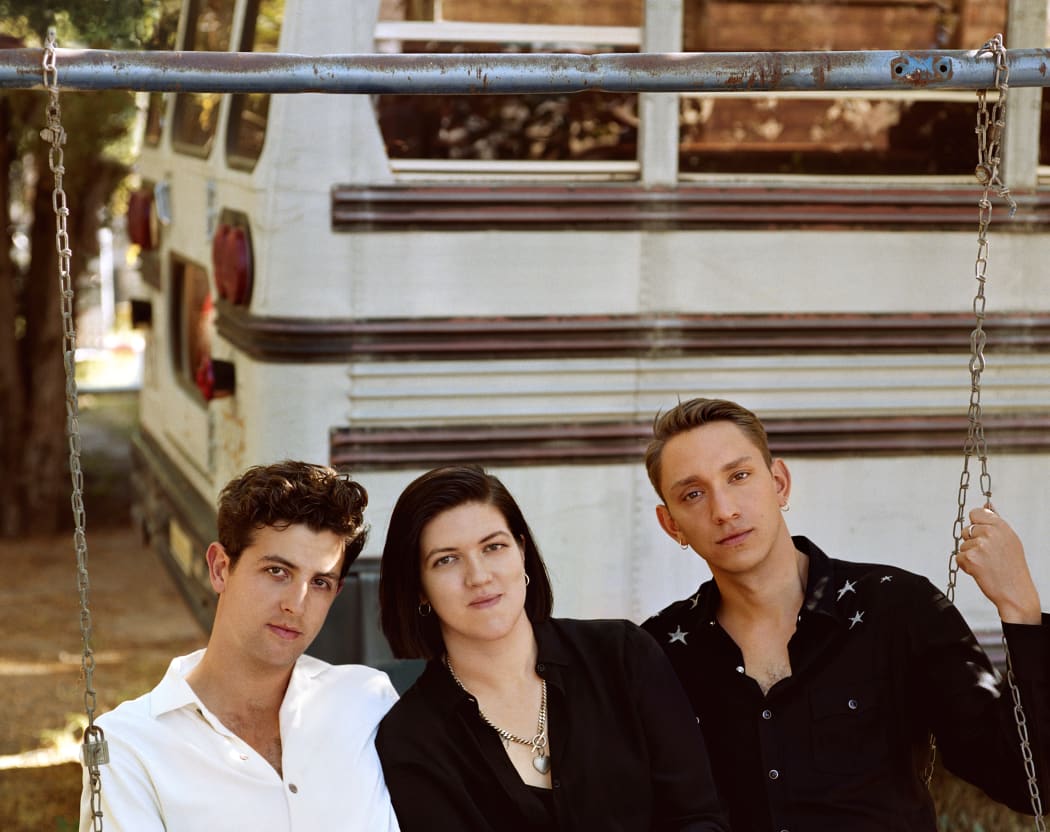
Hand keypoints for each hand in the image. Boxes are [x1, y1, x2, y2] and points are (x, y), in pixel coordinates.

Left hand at [957, 505, 1041, 624]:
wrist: (1016, 593)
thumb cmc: (1012, 568)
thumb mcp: (1010, 540)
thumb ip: (995, 521)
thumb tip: (987, 505)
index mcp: (1002, 526)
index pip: (976, 513)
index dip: (976, 524)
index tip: (982, 535)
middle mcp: (991, 533)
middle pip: (966, 529)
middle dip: (972, 542)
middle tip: (988, 555)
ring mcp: (980, 545)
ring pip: (962, 544)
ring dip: (970, 555)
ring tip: (987, 565)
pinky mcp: (971, 558)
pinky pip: (958, 557)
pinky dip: (966, 566)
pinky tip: (981, 571)